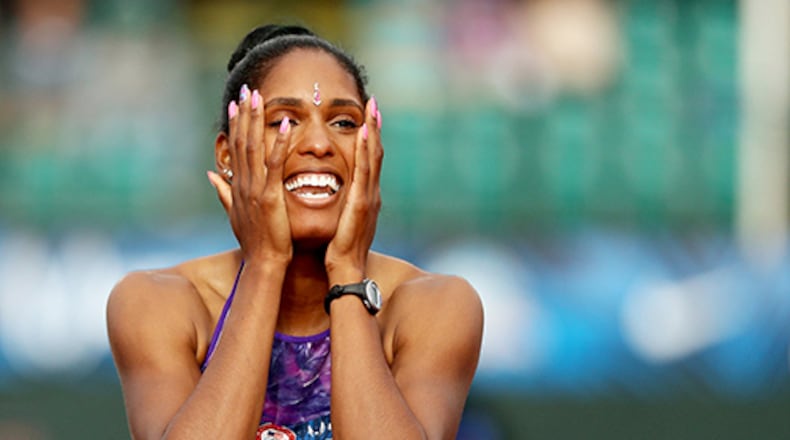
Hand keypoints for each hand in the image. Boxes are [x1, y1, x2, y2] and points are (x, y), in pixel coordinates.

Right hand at [208, 84, 292, 264]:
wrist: (264, 263)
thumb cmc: (255, 242)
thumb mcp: (235, 214)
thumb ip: (223, 192)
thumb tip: (211, 174)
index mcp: (239, 186)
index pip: (236, 148)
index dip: (236, 123)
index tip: (236, 102)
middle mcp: (244, 184)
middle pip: (241, 141)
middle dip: (243, 114)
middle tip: (246, 89)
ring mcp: (256, 189)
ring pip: (254, 148)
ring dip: (255, 121)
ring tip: (258, 97)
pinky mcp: (271, 196)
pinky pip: (275, 165)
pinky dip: (278, 144)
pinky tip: (285, 126)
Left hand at [325, 97, 382, 282]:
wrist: (345, 271)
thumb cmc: (339, 250)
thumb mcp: (342, 222)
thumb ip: (342, 205)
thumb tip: (338, 193)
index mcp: (365, 196)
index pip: (368, 161)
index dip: (369, 137)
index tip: (367, 116)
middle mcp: (371, 193)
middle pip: (375, 153)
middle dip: (375, 127)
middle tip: (373, 102)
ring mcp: (369, 198)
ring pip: (373, 158)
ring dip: (373, 132)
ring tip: (372, 109)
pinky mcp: (362, 204)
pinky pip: (364, 172)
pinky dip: (365, 151)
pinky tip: (363, 134)